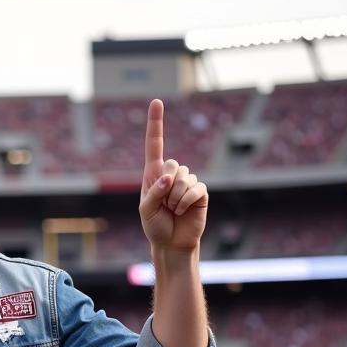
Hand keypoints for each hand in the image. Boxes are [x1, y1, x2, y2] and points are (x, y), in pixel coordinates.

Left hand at [139, 99, 207, 251]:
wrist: (171, 243)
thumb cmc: (155, 227)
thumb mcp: (146, 211)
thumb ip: (154, 192)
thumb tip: (169, 176)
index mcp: (153, 176)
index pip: (155, 146)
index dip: (156, 124)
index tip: (157, 102)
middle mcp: (171, 175)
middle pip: (172, 164)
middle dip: (166, 187)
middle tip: (164, 205)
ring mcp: (187, 182)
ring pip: (184, 178)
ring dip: (175, 198)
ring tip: (173, 210)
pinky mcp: (200, 192)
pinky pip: (195, 188)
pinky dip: (186, 201)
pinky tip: (183, 211)